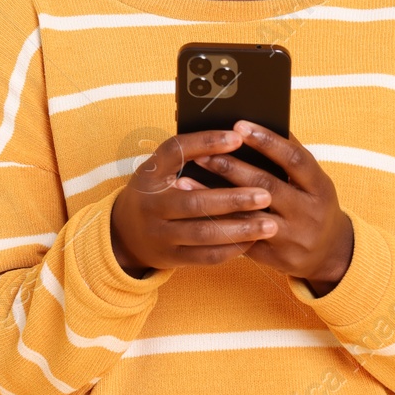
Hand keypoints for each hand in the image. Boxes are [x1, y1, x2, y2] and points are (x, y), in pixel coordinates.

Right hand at [109, 130, 278, 276]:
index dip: (205, 142)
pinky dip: (231, 249)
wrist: (124, 233)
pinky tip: (253, 241)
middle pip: (194, 202)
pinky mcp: (171, 257)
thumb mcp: (160, 169)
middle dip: (233, 199)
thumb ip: (188, 157)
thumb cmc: (155, 192)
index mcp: (150, 173)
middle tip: (266, 195)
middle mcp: (151, 204)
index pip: (175, 151)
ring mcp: (159, 234)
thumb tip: (236, 138)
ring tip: (269, 224)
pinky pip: (205, 256)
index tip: (237, 137)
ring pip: (203, 233)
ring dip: (239, 229)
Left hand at [184, 120, 353, 295]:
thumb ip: (290, 157)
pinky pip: (240, 240)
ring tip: (185, 181)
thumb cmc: (313, 205)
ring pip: (247, 216)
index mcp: (320, 187)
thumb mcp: (313, 182)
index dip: (267, 141)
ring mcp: (291, 237)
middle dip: (231, 168)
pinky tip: (194, 212)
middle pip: (266, 186)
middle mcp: (308, 213)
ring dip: (214, 197)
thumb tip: (258, 124)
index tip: (239, 126)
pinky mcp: (274, 257)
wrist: (330, 254)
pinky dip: (216, 223)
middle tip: (203, 153)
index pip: (294, 159)